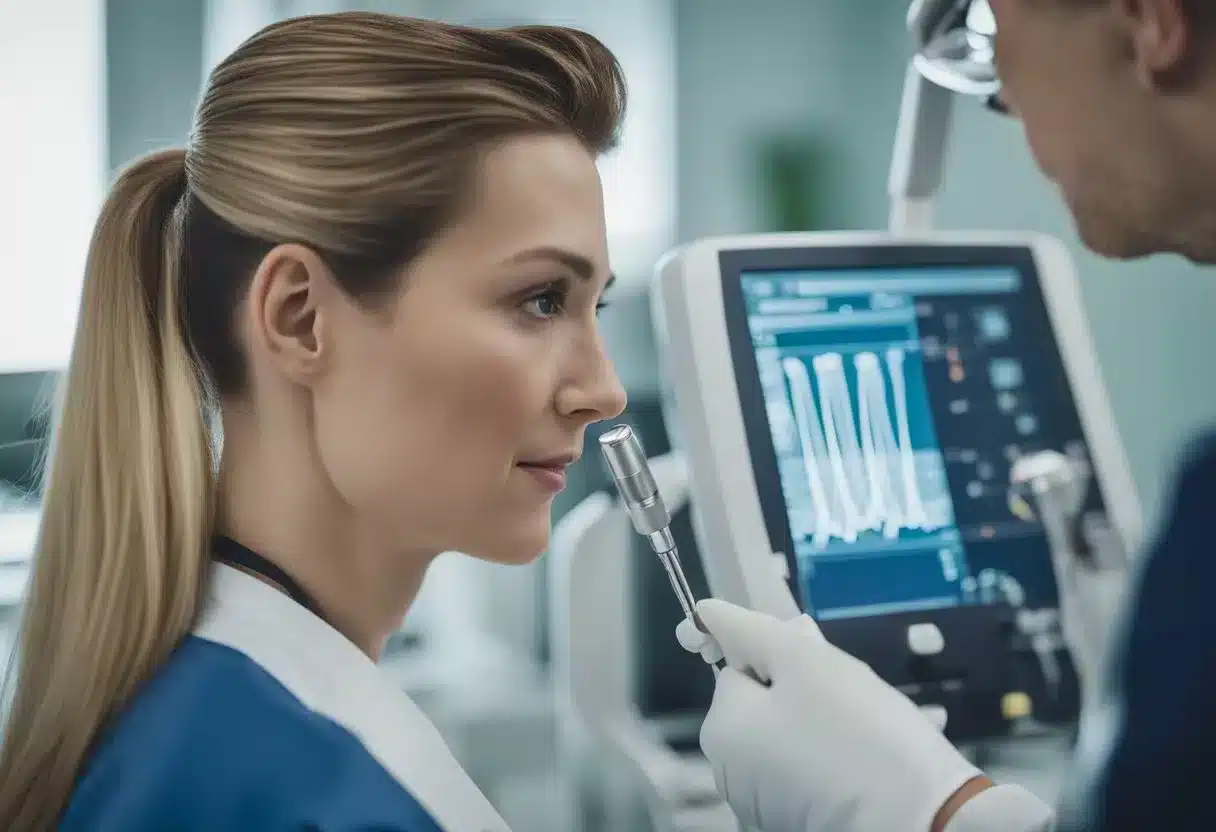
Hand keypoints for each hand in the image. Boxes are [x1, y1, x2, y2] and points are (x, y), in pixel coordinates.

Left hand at [677, 600, 985, 831]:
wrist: (922, 819)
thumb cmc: (858, 731)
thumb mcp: (804, 661)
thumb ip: (750, 632)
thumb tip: (706, 613)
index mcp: (721, 730)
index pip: (739, 667)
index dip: (782, 658)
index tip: (822, 668)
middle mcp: (731, 772)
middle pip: (766, 703)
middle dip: (809, 691)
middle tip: (856, 697)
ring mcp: (765, 802)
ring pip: (795, 734)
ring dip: (831, 721)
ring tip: (877, 725)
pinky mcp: (801, 819)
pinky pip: (816, 770)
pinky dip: (844, 756)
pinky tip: (884, 752)